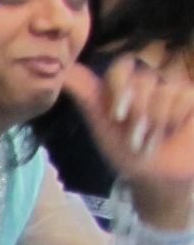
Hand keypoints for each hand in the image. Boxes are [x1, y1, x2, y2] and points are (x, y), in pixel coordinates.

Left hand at [64, 57, 193, 225]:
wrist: (157, 177)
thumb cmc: (126, 153)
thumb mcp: (100, 125)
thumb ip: (85, 95)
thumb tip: (63, 70)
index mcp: (122, 89)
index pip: (121, 68)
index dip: (120, 88)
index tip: (116, 116)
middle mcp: (147, 85)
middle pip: (143, 82)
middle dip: (137, 116)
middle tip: (134, 140)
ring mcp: (171, 90)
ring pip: (164, 92)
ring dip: (156, 124)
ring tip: (151, 141)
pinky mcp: (190, 98)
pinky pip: (184, 97)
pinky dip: (174, 120)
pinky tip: (172, 132)